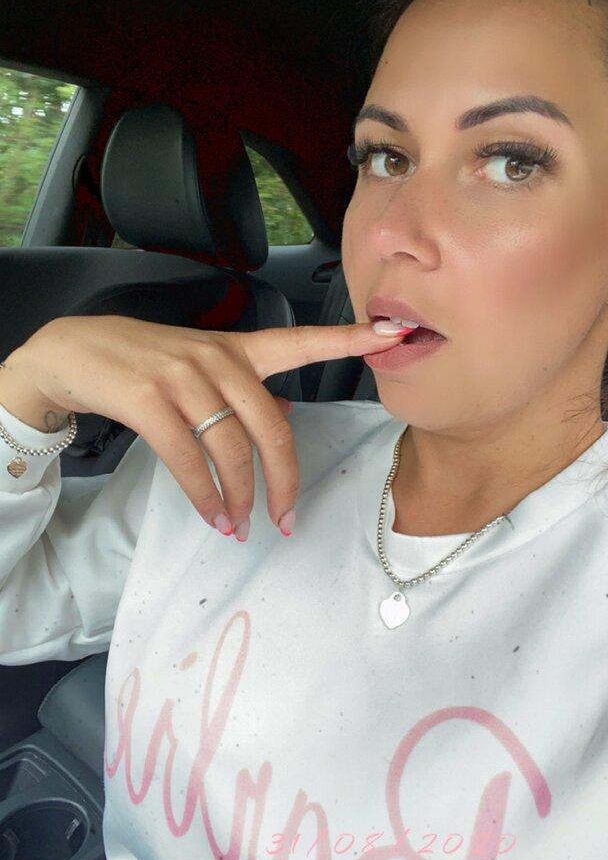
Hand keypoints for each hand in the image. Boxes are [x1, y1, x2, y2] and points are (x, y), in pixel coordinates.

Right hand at [8, 315, 406, 538]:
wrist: (73, 352)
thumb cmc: (145, 363)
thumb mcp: (200, 368)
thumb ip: (245, 392)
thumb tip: (285, 418)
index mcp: (238, 349)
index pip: (302, 341)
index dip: (349, 340)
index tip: (393, 334)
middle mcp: (217, 358)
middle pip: (271, 427)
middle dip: (284, 482)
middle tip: (287, 519)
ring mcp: (183, 377)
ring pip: (231, 449)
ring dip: (240, 498)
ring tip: (241, 525)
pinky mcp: (149, 399)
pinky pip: (189, 460)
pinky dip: (205, 497)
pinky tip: (212, 516)